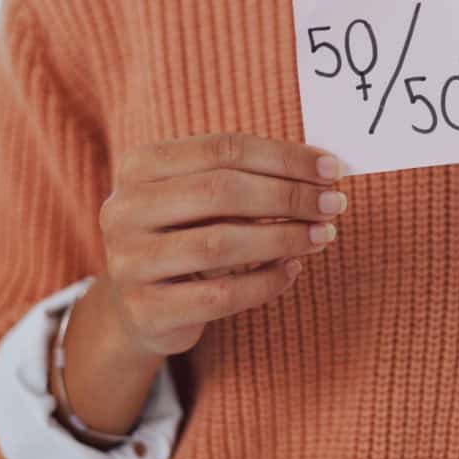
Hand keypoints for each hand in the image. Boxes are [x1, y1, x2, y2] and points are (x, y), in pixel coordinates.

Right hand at [97, 133, 347, 354]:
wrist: (139, 306)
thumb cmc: (187, 236)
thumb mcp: (203, 198)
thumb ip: (250, 178)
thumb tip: (323, 171)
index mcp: (139, 165)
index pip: (222, 148)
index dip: (284, 157)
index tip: (331, 169)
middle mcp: (123, 209)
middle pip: (220, 190)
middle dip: (288, 196)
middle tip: (335, 204)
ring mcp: (129, 262)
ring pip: (219, 243)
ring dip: (284, 237)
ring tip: (322, 235)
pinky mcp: (146, 310)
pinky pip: (221, 295)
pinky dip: (266, 282)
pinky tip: (292, 269)